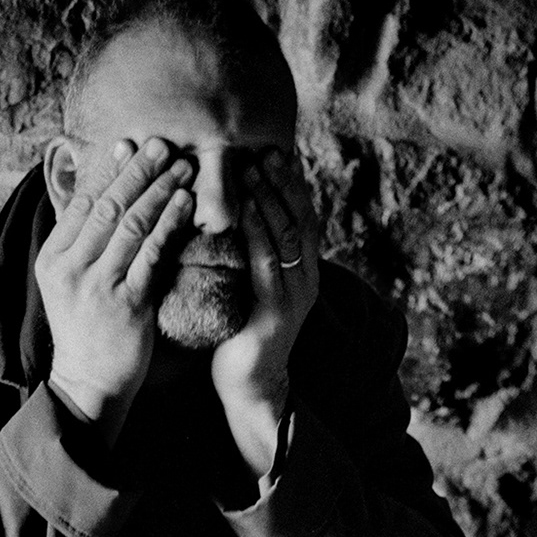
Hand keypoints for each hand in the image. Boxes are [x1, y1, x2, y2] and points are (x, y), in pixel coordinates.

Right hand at [36, 138, 195, 443]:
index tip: (130, 143)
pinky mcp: (127, 304)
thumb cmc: (85, 331)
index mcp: (53, 258)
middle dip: (137, 170)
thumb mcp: (68, 283)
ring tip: (182, 166)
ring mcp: (98, 286)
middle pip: (107, 205)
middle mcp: (70, 268)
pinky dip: (169, 224)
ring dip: (159, 190)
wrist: (89, 383)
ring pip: (130, 224)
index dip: (108, 169)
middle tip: (162, 142)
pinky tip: (185, 204)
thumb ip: (80, 243)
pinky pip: (152, 254)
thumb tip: (99, 194)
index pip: (82, 201)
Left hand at [211, 148, 320, 479]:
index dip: (290, 182)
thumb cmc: (240, 333)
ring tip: (251, 168)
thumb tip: (230, 211)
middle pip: (301, 216)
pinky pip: (268, 262)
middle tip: (262, 149)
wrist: (248, 386)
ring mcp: (295, 295)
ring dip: (269, 197)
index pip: (303, 214)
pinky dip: (256, 231)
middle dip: (282, 181)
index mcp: (303, 270)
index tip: (272, 151)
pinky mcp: (277, 312)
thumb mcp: (248, 285)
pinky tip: (242, 209)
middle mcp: (306, 278)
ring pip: (288, 233)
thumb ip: (250, 253)